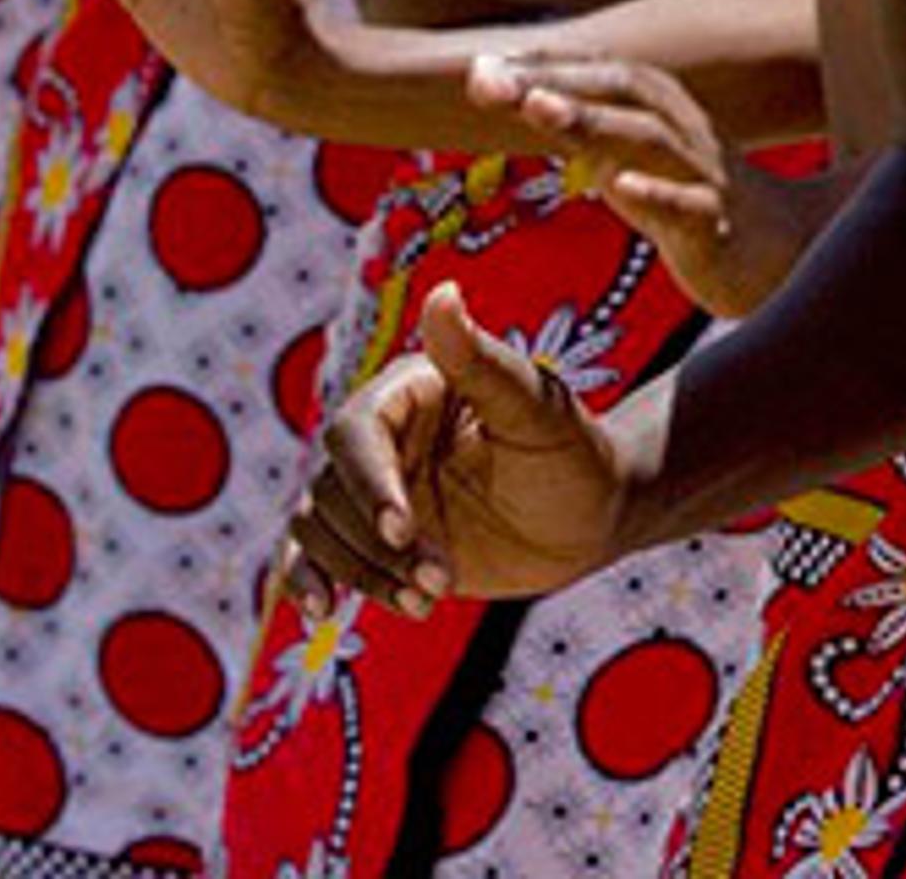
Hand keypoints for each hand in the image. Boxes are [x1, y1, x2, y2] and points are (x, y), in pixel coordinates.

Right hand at [278, 284, 630, 619]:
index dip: (369, 483)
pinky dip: (312, 582)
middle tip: (437, 581)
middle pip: (329, 490)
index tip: (404, 530)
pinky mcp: (374, 542)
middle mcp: (382, 439)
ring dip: (361, 573)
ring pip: (320, 531)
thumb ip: (483, 362)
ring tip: (426, 600)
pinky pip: (318, 560)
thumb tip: (444, 294)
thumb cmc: (574, 455)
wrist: (592, 520)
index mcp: (410, 392)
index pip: (356, 433)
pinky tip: (324, 612)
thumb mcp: (537, 413)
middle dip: (374, 545)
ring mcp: (375, 493)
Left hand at [474, 52, 831, 318]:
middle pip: (619, 91)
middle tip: (487, 78)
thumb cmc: (693, 198)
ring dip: (592, 120)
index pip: (596, 72)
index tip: (479, 65)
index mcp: (659, 109)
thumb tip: (509, 92)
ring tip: (537, 110)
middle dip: (552, 80)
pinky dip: (657, 194)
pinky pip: (691, 207)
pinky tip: (620, 189)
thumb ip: (578, 126)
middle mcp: (681, 131)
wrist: (784, 251)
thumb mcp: (632, 157)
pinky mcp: (720, 226)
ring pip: (649, 141)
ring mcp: (704, 176)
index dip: (540, 63)